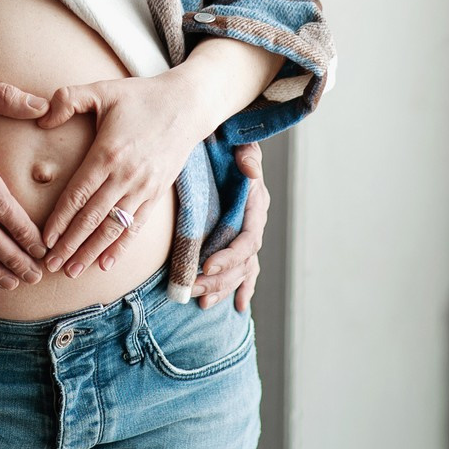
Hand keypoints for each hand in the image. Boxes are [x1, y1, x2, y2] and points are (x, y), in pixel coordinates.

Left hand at [38, 70, 205, 276]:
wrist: (187, 105)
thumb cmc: (140, 96)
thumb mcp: (102, 90)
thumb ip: (67, 99)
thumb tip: (40, 119)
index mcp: (108, 153)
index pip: (78, 195)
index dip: (59, 220)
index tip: (44, 239)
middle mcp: (126, 176)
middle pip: (92, 218)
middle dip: (69, 244)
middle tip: (50, 265)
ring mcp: (144, 187)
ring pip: (113, 228)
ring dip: (91, 252)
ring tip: (72, 270)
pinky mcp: (157, 193)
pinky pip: (136, 226)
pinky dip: (120, 247)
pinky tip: (105, 263)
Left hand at [191, 142, 269, 311]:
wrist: (226, 142)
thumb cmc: (231, 143)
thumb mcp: (241, 143)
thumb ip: (248, 155)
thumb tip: (251, 170)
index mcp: (254, 205)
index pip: (248, 239)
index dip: (230, 256)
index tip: (207, 265)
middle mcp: (253, 223)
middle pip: (242, 262)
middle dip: (219, 278)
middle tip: (193, 287)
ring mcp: (246, 234)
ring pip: (239, 270)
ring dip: (221, 287)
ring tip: (199, 299)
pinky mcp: (237, 240)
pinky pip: (245, 270)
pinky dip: (242, 288)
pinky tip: (239, 306)